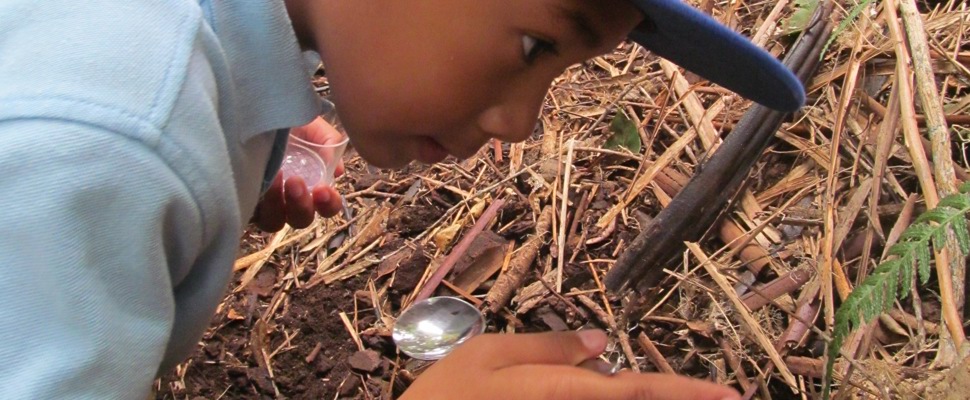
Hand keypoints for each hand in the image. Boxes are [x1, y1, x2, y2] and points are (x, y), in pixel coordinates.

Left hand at [252, 117, 344, 230]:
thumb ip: (327, 142)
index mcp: (312, 185)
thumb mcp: (311, 124)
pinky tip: (254, 176)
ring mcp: (264, 204)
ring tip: (274, 176)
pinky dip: (253, 200)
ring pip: (274, 221)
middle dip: (301, 205)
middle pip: (301, 219)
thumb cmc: (285, 121)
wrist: (252, 111)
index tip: (323, 189)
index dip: (329, 204)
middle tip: (296, 181)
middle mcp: (290, 199)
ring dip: (276, 204)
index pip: (327, 206)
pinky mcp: (241, 201)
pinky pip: (247, 213)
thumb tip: (336, 170)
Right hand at [401, 331, 739, 399]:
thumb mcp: (489, 355)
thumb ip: (548, 347)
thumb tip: (601, 343)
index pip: (640, 391)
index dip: (689, 394)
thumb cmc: (446, 398)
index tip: (732, 395)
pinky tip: (607, 382)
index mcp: (564, 393)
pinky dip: (609, 396)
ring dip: (646, 394)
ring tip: (655, 387)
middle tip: (720, 395)